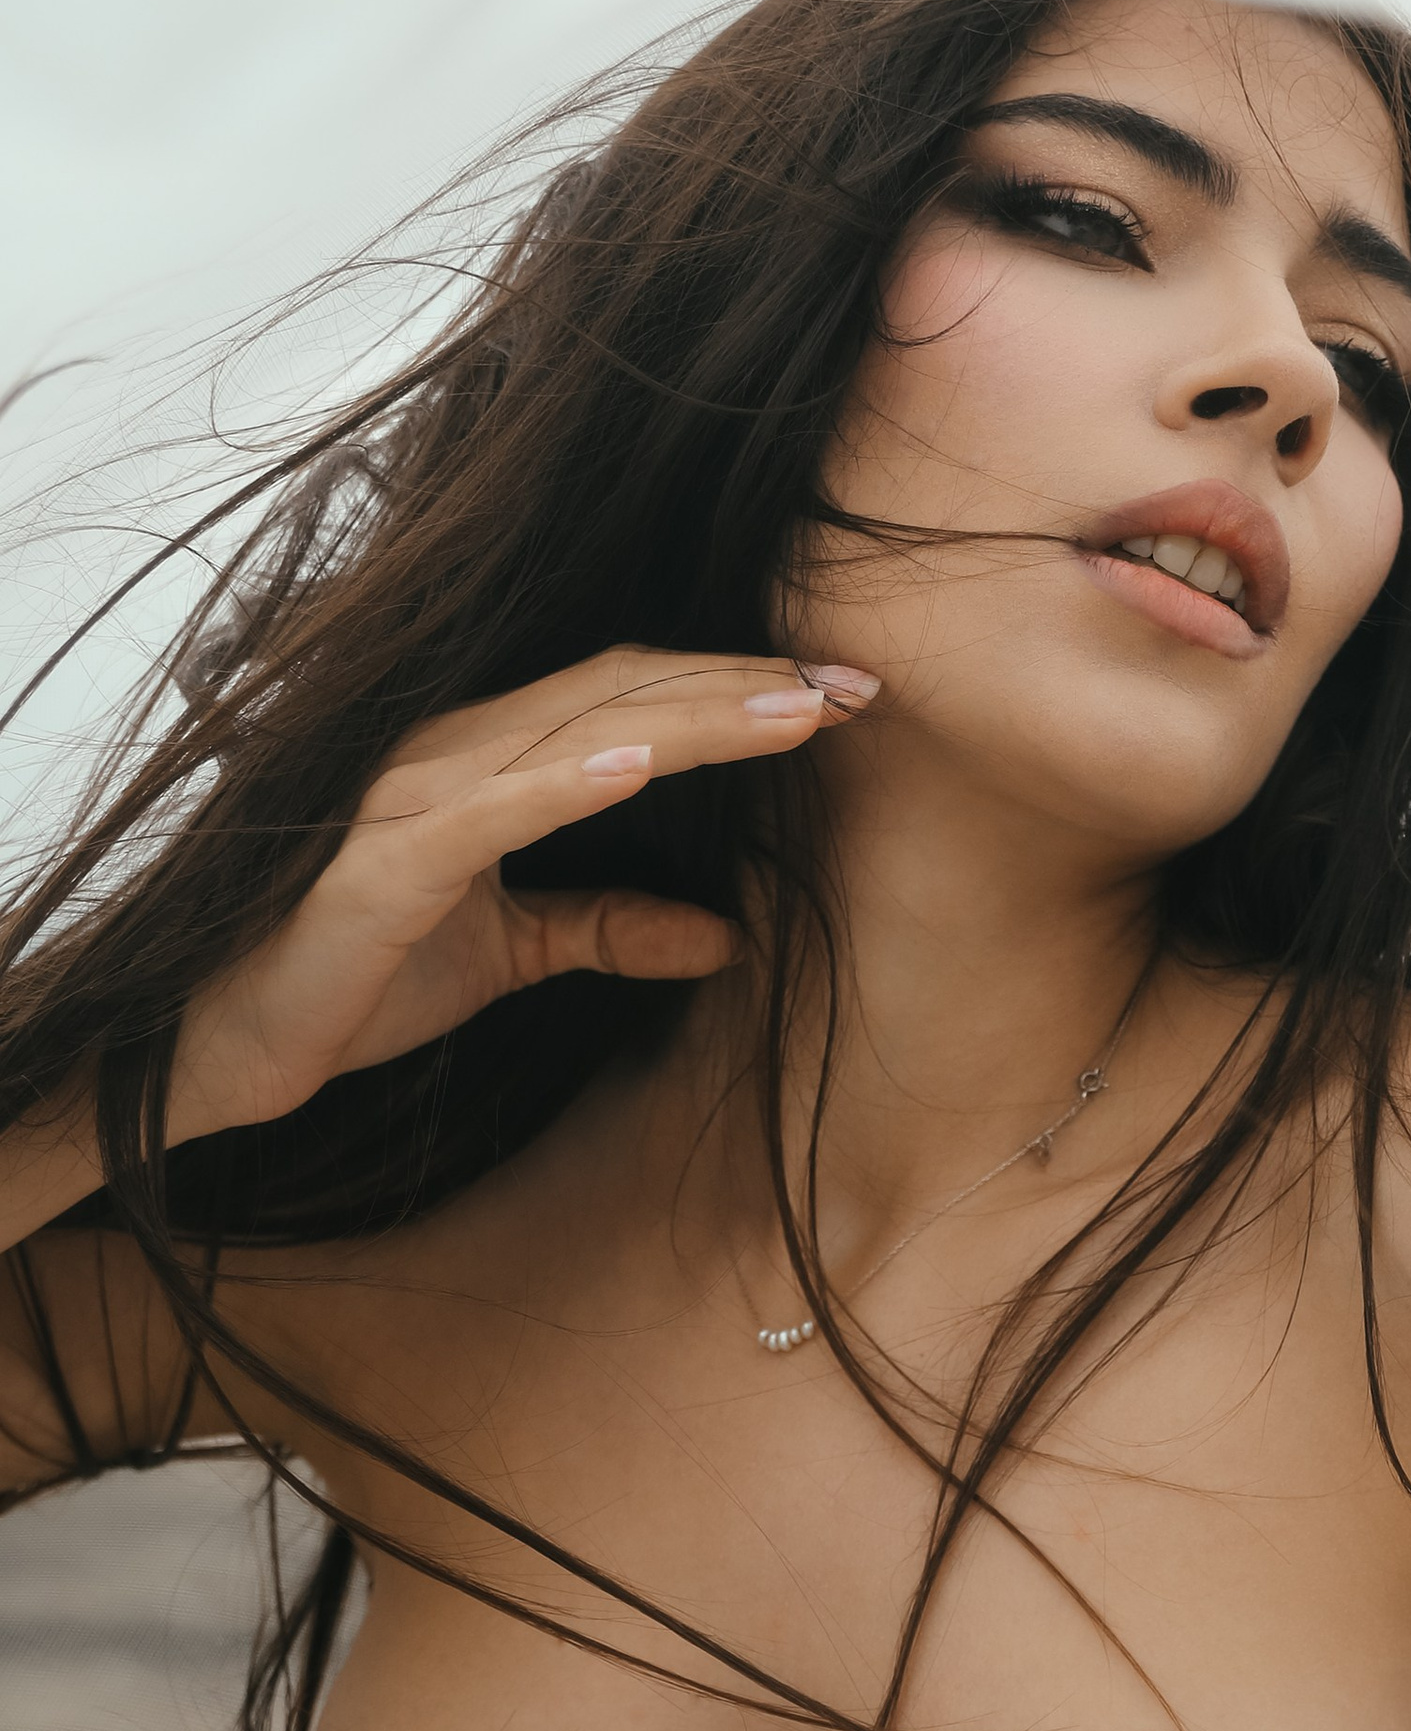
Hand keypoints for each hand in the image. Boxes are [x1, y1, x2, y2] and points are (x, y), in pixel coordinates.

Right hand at [165, 646, 875, 1141]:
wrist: (228, 1045)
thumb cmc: (356, 980)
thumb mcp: (512, 954)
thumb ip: (609, 928)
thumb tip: (727, 940)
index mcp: (486, 762)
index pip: (633, 700)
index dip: (738, 692)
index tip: (844, 696)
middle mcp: (452, 754)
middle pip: (624, 691)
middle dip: (746, 685)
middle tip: (862, 685)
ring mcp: (414, 799)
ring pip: (577, 730)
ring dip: (693, 714)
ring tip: (796, 708)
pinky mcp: (384, 863)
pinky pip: (493, 807)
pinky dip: (571, 777)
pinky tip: (647, 761)